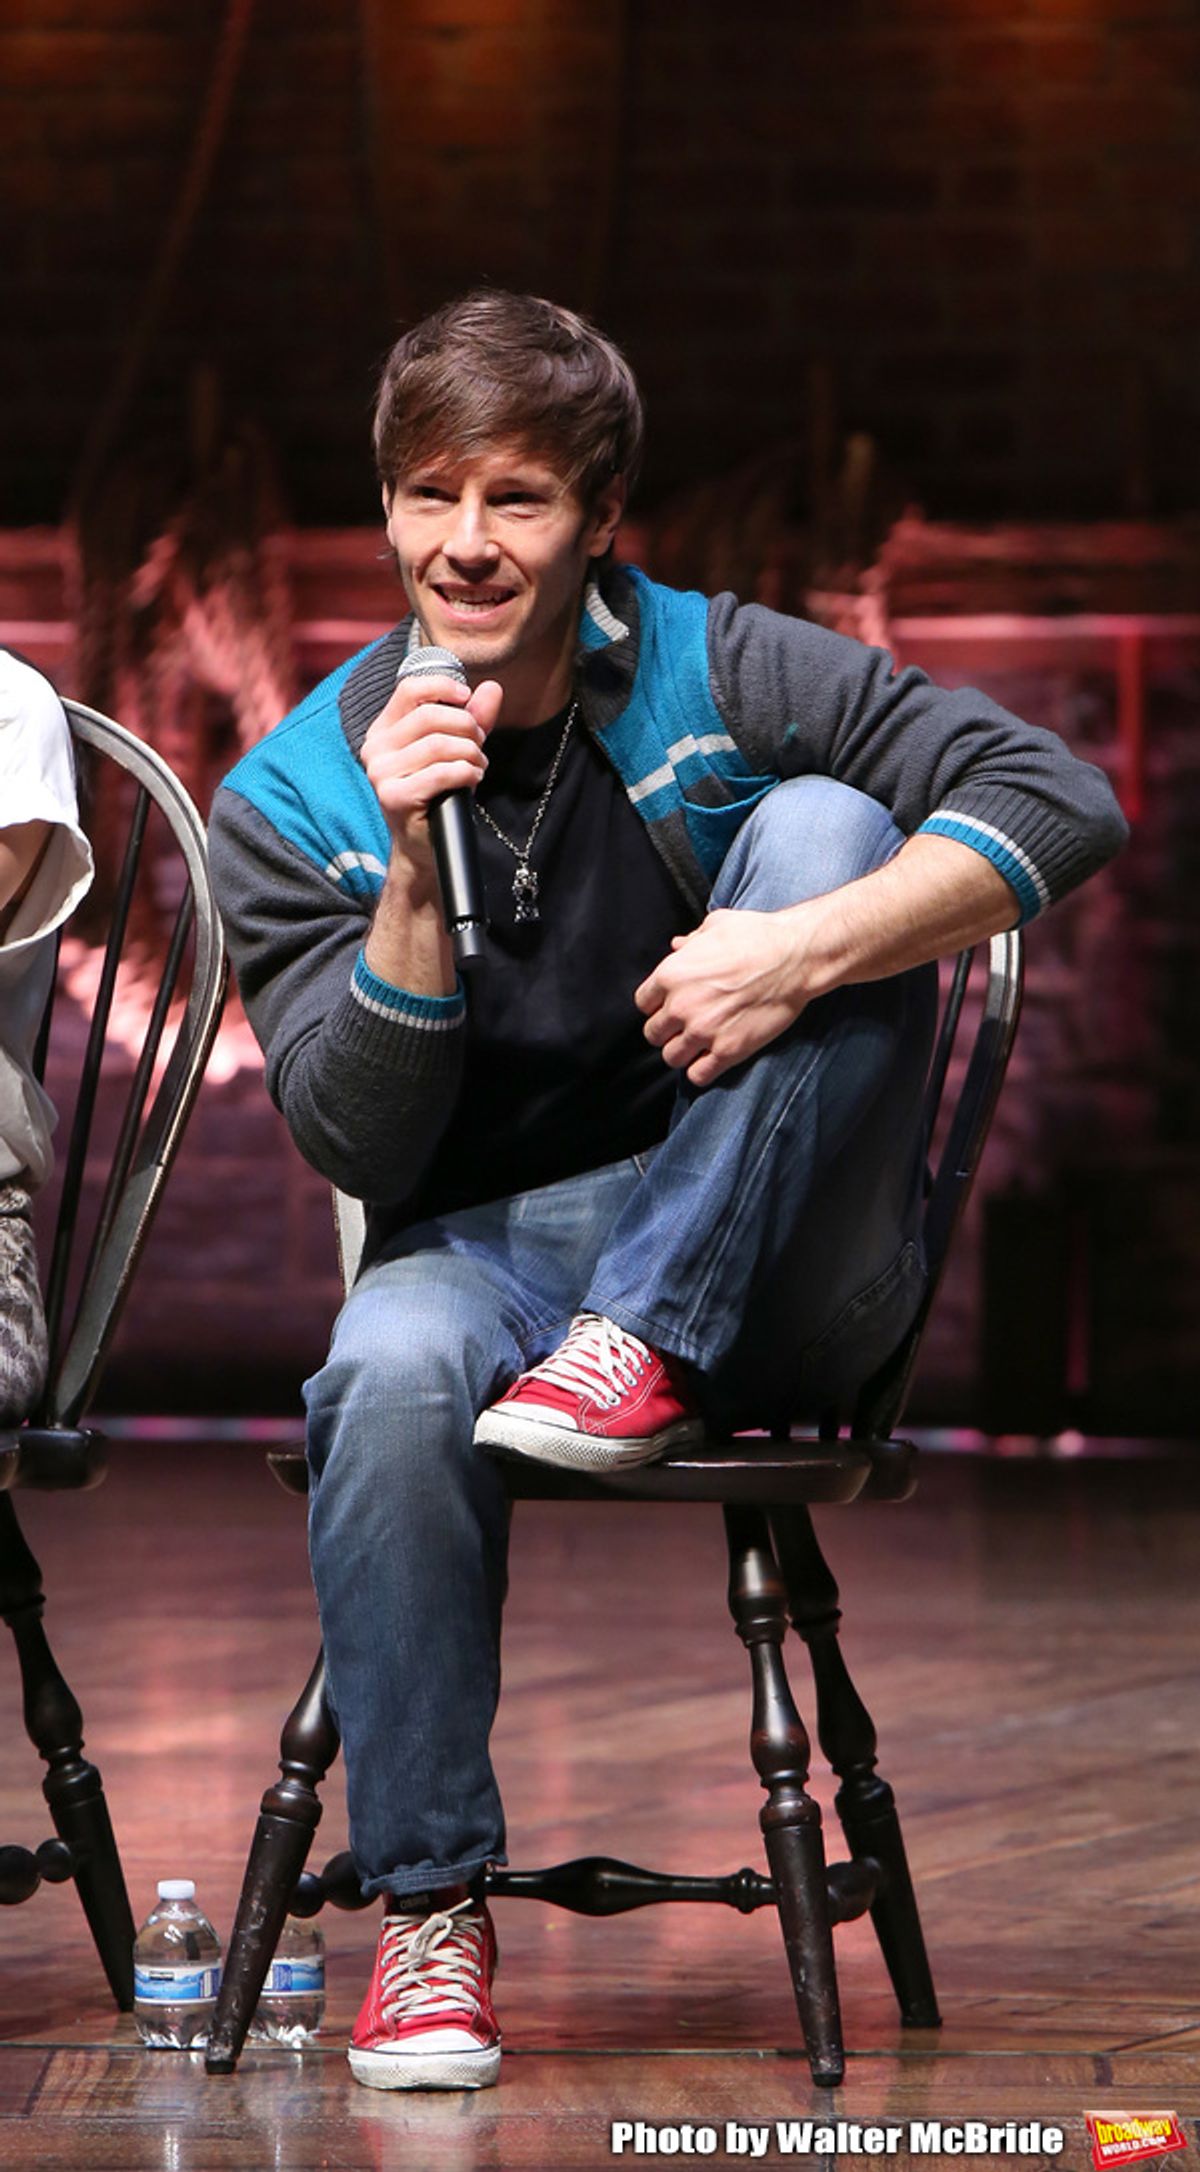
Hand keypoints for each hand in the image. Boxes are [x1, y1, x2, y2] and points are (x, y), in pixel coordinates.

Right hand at [361, 673, 503, 860]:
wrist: (423, 844)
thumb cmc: (437, 792)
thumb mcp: (456, 749)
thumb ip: (472, 718)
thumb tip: (492, 688)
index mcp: (384, 730)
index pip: (409, 689)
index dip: (442, 687)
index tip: (466, 697)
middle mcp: (375, 749)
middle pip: (430, 716)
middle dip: (467, 727)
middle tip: (480, 745)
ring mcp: (381, 774)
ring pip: (439, 744)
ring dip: (470, 753)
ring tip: (478, 766)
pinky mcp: (394, 797)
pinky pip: (441, 773)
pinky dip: (466, 772)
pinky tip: (473, 779)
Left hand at [635, 908, 805, 1086]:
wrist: (794, 957)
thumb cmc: (757, 936)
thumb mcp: (716, 926)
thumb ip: (691, 941)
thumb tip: (678, 945)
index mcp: (671, 975)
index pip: (643, 1004)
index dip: (657, 1006)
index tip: (671, 1006)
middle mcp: (681, 1006)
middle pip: (653, 1034)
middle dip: (667, 1031)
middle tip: (685, 1027)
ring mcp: (704, 1031)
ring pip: (671, 1058)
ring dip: (682, 1052)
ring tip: (698, 1045)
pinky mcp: (728, 1050)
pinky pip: (698, 1075)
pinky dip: (701, 1071)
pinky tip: (712, 1059)